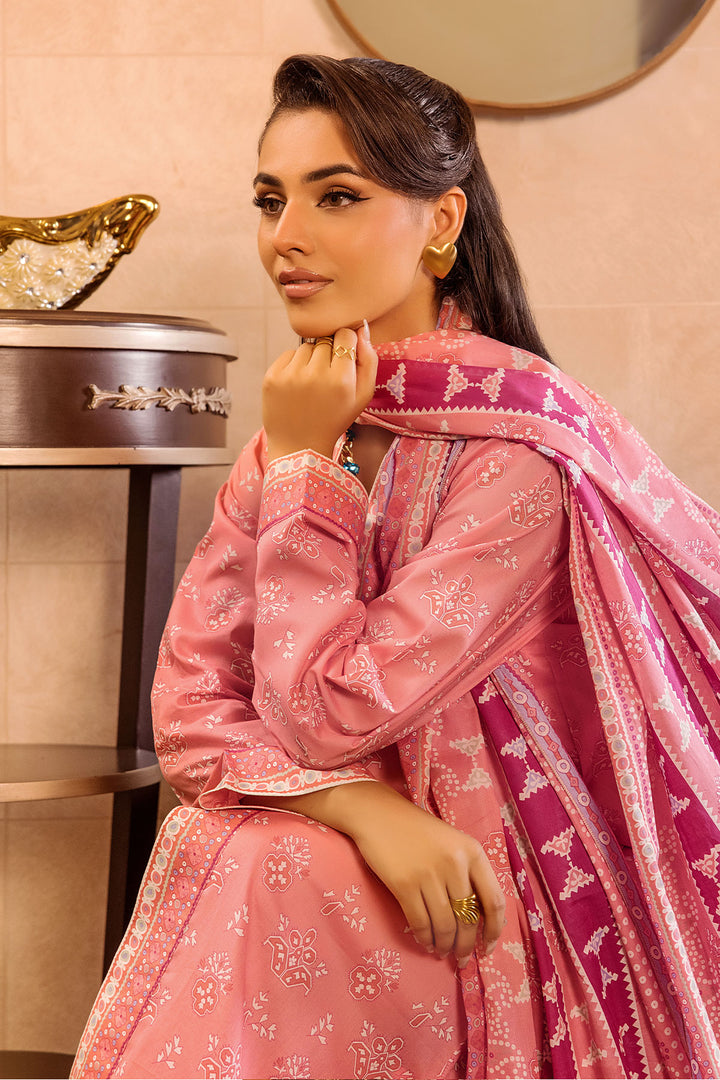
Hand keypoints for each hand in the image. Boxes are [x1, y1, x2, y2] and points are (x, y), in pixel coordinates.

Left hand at [263, 322, 377, 462]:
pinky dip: (294, 365)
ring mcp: (290, 375)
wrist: (300, 446)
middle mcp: (315, 374)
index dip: (347, 345)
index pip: (346, 335)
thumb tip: (362, 328)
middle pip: (326, 340)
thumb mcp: (363, 396)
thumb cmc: (335, 419)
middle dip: (329, 355)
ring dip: (311, 360)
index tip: (344, 360)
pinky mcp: (272, 377)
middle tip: (327, 379)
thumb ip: (369, 361)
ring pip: (307, 346)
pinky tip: (298, 386)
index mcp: (341, 380)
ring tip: (312, 384)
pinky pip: (288, 354)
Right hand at [346, 785, 505, 965]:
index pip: (494, 901)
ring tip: (442, 952)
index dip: (493, 930)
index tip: (488, 948)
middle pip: (468, 919)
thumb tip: (480, 919)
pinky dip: (424, 938)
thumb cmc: (418, 831)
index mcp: (472, 852)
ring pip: (444, 925)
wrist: (379, 815)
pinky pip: (420, 922)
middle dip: (467, 946)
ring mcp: (429, 874)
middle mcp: (454, 864)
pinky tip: (425, 943)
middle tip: (463, 959)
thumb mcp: (452, 843)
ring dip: (445, 945)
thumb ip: (468, 872)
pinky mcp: (404, 884)